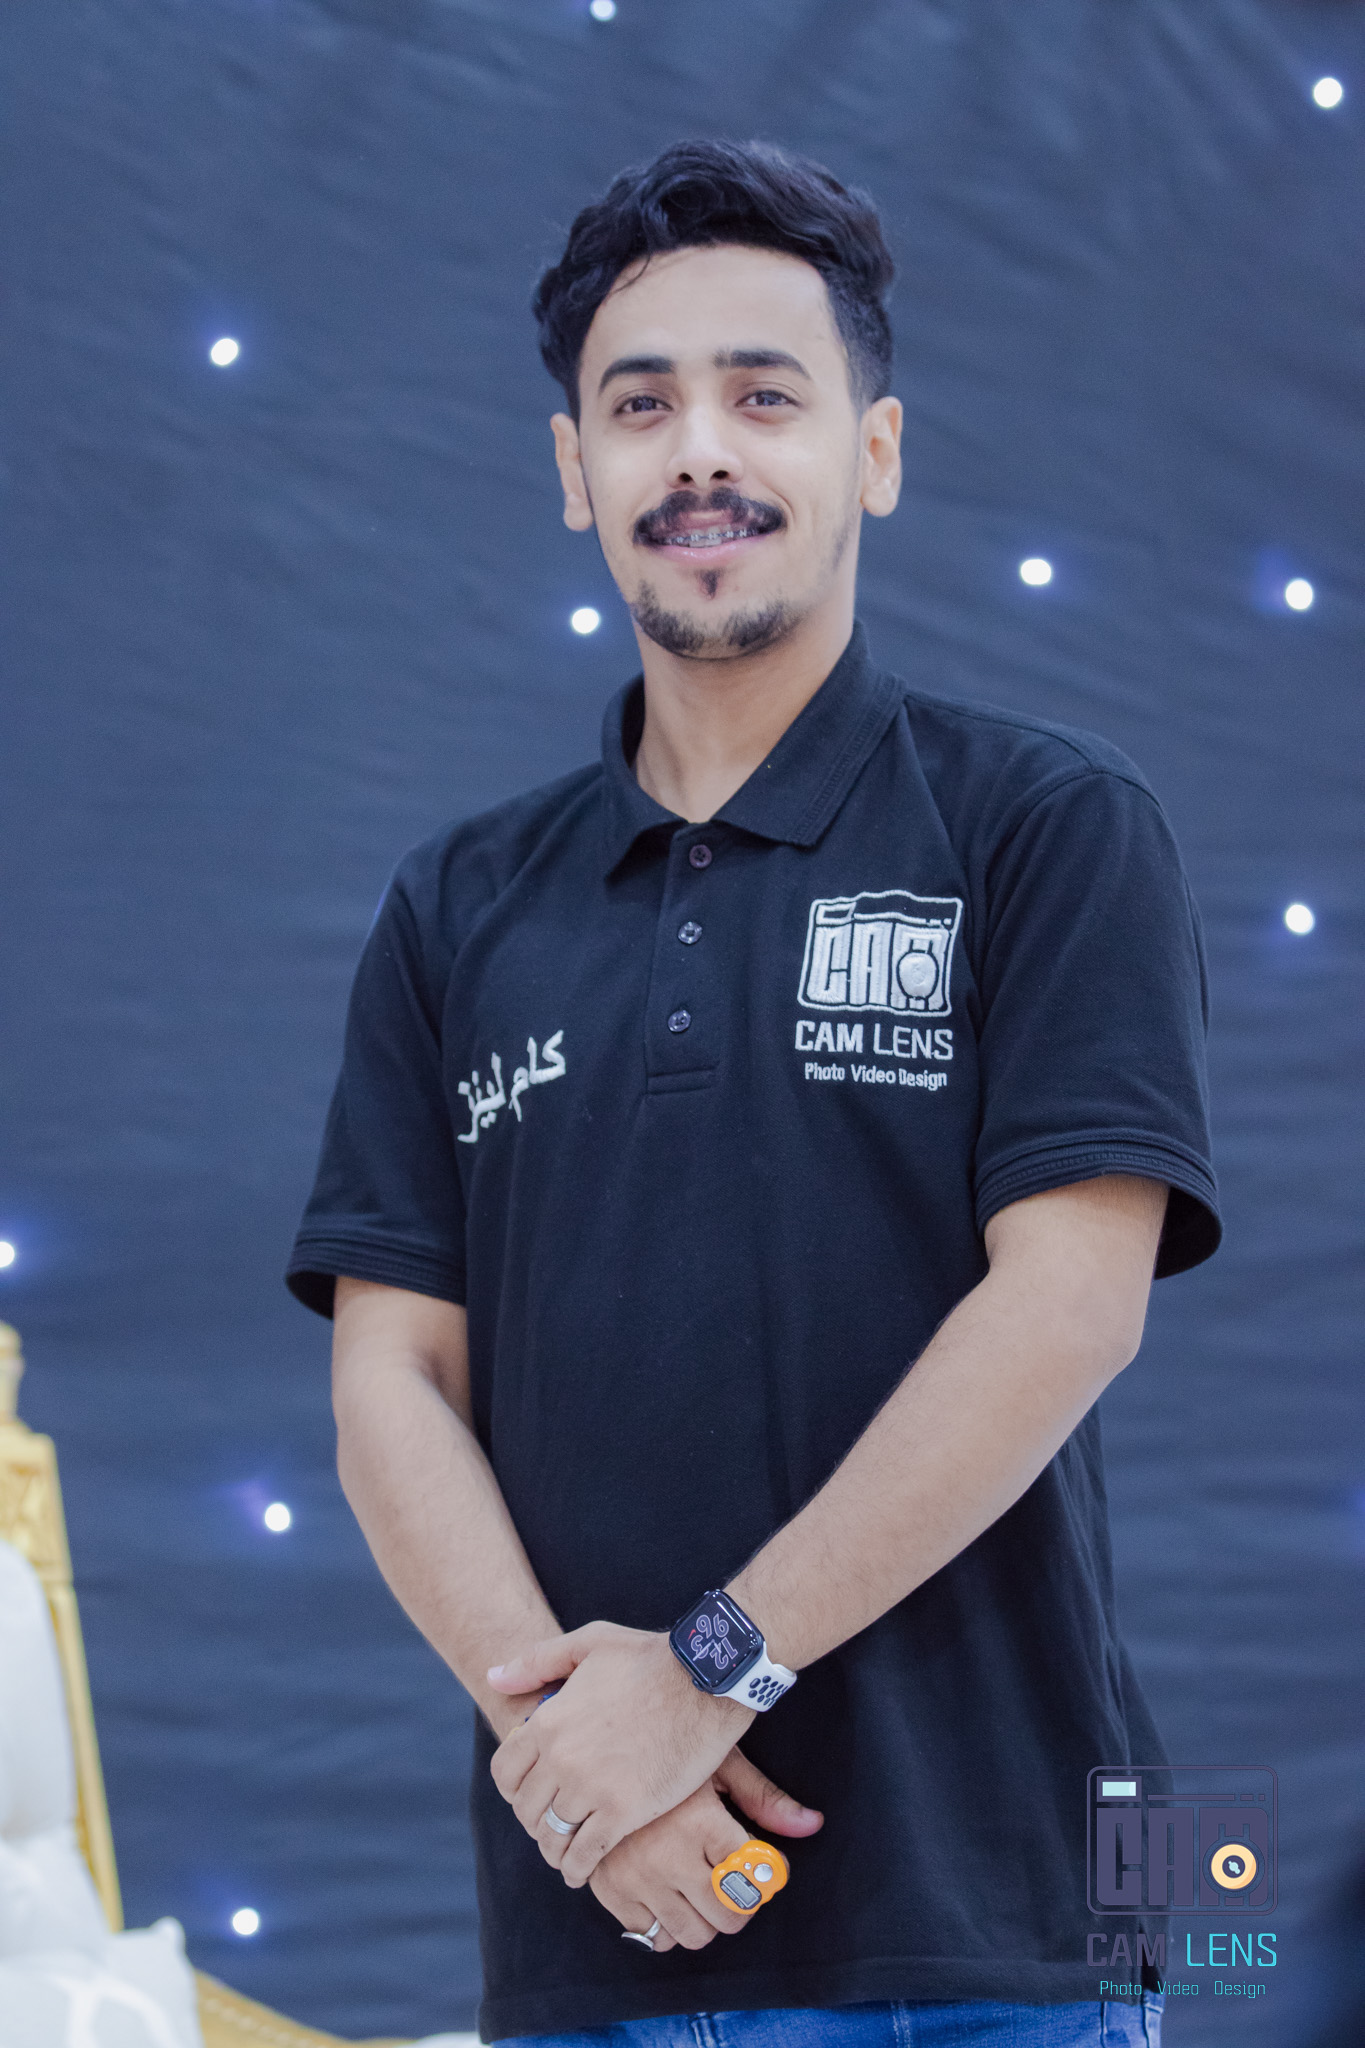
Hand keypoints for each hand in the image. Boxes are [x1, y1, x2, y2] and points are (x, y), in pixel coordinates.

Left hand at [487, 1621, 754, 1884]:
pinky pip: (585, 1855)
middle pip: (527, 1809)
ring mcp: (590, 1788)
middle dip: (536, 1819)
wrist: (705, 1680)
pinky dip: (578, 1868)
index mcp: (548, 1721)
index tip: (531, 1792)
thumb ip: (536, 1661)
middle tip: (553, 1824)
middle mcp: (560, 1759)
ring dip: (555, 1848)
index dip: (513, 1787)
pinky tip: (582, 1869)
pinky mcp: (624, 1812)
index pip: (505, 1772)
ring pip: (553, 1836)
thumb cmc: (650, 1657)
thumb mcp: (588, 1643)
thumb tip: (493, 1677)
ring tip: (565, 1852)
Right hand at [592, 1747, 822, 1952]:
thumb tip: (814, 1824)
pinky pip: (652, 1936)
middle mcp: (668, 1857)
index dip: (767, 1877)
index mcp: (701, 1822)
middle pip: (728, 1917)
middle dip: (741, 1904)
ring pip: (693, 1935)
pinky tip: (669, 1891)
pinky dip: (666, 1923)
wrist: (599, 1748)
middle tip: (735, 1881)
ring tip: (703, 1886)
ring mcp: (636, 1878)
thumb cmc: (669, 1750)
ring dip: (706, 1918)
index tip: (762, 1866)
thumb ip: (764, 1798)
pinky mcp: (610, 1890)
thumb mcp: (719, 1762)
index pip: (754, 1881)